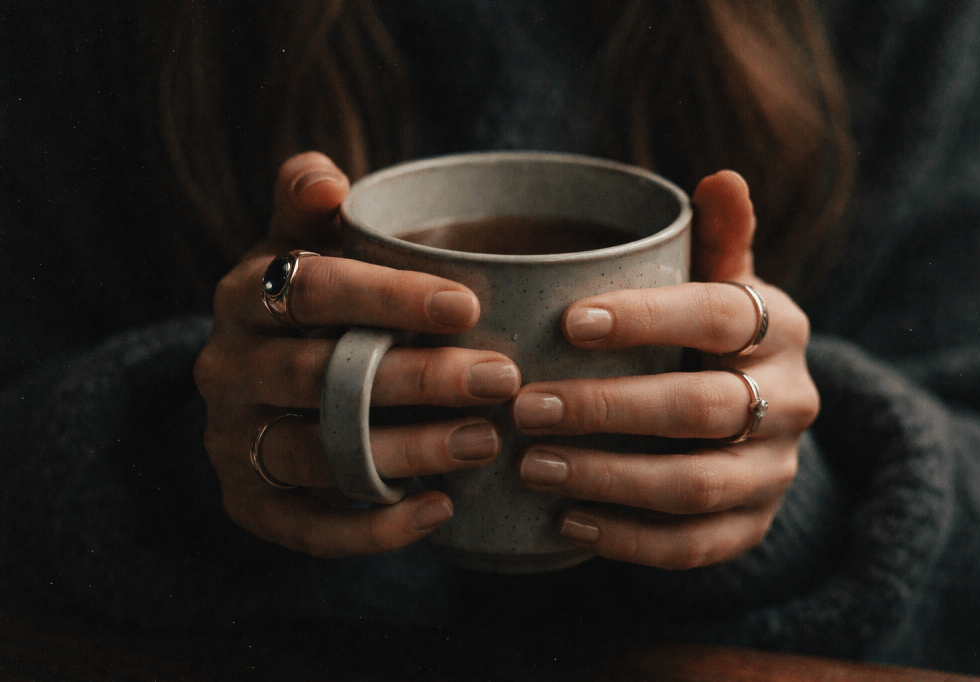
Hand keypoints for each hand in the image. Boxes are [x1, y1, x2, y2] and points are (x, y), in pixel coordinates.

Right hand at [195, 152, 520, 557]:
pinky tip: (440, 511)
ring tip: (486, 442)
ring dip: (407, 451)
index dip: (387, 296)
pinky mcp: (249, 504)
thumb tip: (324, 177)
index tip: (469, 305)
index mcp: (244, 297)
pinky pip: (306, 528)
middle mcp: (227, 370)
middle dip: (417, 379)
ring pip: (319, 454)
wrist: (253, 383)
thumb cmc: (305, 303)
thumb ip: (308, 206)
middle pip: (321, 377)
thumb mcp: (300, 246)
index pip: (311, 290)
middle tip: (503, 380)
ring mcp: (234, 441)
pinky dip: (372, 528)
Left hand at [512, 170, 817, 569]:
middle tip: (525, 407)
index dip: (645, 319)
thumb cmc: (713, 338)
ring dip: (608, 477)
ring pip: (695, 485)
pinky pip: (694, 546)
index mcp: (781, 326)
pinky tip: (565, 522)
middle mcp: (792, 400)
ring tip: (532, 466)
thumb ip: (718, 241)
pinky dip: (628, 539)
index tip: (567, 323)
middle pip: (701, 408)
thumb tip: (722, 177)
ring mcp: (776, 472)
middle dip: (607, 408)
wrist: (760, 422)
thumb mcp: (721, 285)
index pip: (718, 314)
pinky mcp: (753, 526)